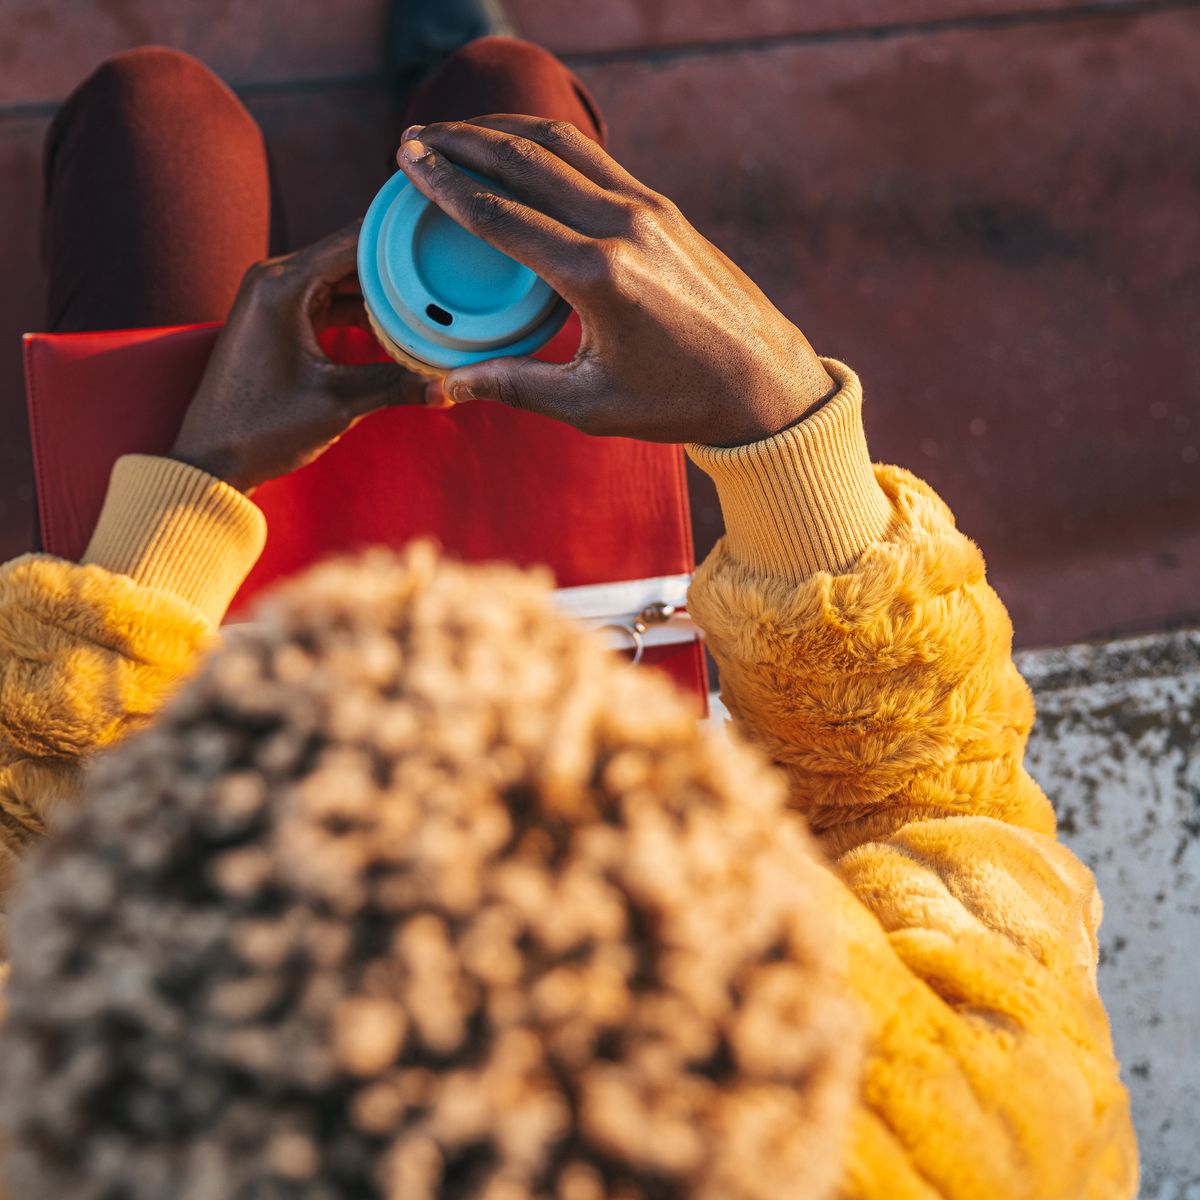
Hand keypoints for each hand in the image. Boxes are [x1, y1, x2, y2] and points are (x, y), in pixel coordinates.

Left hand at [170, 222, 437, 491]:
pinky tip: (396, 326)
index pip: (357, 240)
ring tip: (430, 303)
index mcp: (284, 285)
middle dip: (399, 268)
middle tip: (448, 274)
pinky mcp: (277, 317)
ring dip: (383, 292)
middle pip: (352, 255)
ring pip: (343, 277)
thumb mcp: (339, 403)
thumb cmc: (263, 428)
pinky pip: (329, 299)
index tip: (443, 239)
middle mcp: (275, 278)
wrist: (211, 459)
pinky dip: (361, 310)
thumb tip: (450, 388)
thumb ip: (396, 386)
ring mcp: (273, 296)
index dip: (402, 239)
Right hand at [395, 117, 835, 446]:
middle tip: (415, 137)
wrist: (764, 382)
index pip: (502, 215)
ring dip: (504, 133)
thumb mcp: (590, 405)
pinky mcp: (665, 209)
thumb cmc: (679, 400)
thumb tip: (451, 384)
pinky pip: (595, 162)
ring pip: (563, 147)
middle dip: (463, 142)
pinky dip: (549, 149)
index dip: (446, 185)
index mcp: (598, 275)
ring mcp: (649, 210)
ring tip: (458, 133)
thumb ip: (516, 385)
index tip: (408, 162)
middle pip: (525, 162)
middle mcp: (623, 227)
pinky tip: (523, 153)